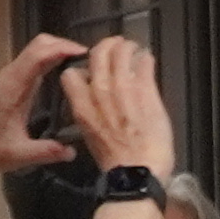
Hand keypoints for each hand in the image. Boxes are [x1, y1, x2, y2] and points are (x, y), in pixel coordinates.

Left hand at [0, 32, 83, 175]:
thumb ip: (46, 152)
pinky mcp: (16, 79)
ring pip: (37, 48)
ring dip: (59, 48)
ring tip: (82, 60)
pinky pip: (36, 58)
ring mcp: (13, 75)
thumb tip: (72, 152)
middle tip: (87, 57)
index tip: (83, 52)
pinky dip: (53, 55)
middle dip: (62, 44)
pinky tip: (67, 67)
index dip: (60, 49)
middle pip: (38, 44)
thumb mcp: (21, 154)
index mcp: (12, 89)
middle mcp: (11, 76)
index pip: (36, 57)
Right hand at [58, 35, 176, 184]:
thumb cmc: (116, 163)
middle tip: (115, 46)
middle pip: (98, 54)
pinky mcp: (146, 90)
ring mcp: (124, 88)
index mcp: (83, 107)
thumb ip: (92, 115)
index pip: (71, 74)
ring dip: (128, 46)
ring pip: (121, 51)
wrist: (137, 173)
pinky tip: (148, 61)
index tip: (90, 71)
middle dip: (106, 46)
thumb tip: (98, 105)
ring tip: (133, 48)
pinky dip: (146, 59)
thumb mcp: (92, 137)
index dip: (81, 70)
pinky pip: (145, 63)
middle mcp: (100, 92)